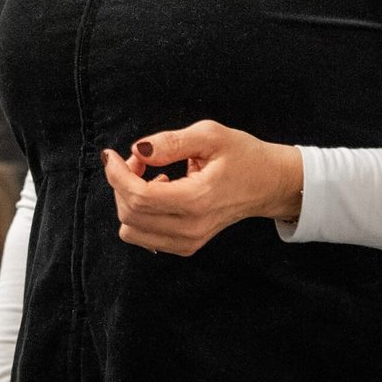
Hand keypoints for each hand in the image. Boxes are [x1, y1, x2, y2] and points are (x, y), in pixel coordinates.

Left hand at [100, 119, 303, 256]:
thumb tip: (137, 150)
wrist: (269, 184)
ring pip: (131, 229)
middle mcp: (190, 227)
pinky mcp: (186, 245)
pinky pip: (144, 236)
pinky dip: (139, 214)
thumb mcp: (210, 135)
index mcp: (197, 199)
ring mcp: (188, 241)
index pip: (139, 196)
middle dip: (121, 182)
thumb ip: (171, 141)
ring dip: (128, 199)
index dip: (117, 174)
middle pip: (130, 214)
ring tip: (150, 176)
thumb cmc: (243, 156)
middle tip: (139, 159)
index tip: (111, 154)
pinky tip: (160, 192)